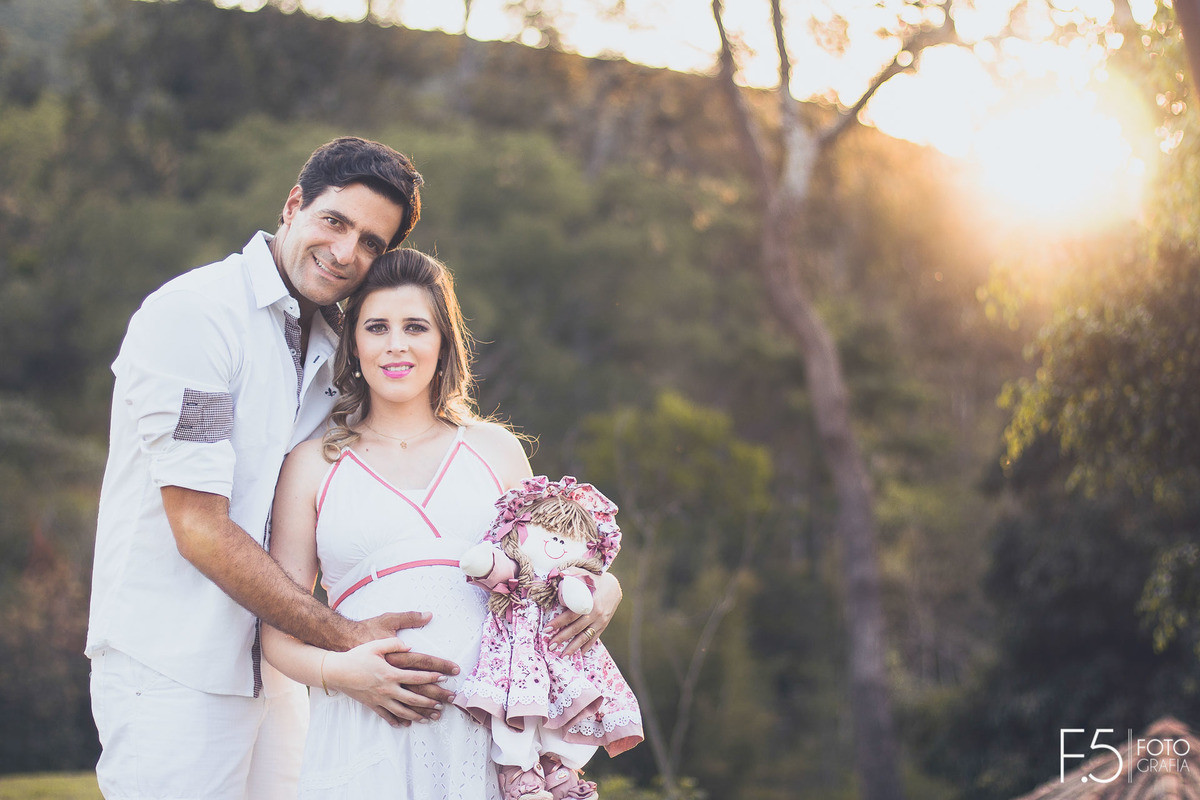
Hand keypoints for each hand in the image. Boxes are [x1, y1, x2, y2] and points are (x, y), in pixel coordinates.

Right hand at [323, 638, 452, 727]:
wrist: (336, 671)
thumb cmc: (356, 656)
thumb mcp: (375, 645)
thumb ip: (394, 643)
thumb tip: (409, 646)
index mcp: (390, 673)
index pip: (416, 677)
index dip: (431, 678)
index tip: (444, 678)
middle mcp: (387, 689)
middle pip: (413, 698)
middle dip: (430, 701)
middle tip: (443, 704)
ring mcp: (380, 699)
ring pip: (403, 711)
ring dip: (418, 715)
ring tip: (430, 717)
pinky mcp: (372, 705)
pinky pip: (387, 716)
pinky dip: (397, 721)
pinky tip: (406, 724)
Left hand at [546, 571, 621, 655]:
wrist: (614, 586)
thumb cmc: (595, 580)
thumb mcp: (584, 574)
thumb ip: (572, 573)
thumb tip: (559, 573)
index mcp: (590, 602)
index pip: (572, 614)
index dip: (559, 622)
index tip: (547, 628)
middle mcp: (596, 614)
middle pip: (577, 628)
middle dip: (563, 638)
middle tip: (551, 646)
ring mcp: (601, 621)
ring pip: (586, 637)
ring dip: (574, 647)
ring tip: (563, 656)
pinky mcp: (604, 625)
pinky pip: (595, 638)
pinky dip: (587, 647)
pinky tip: (579, 655)